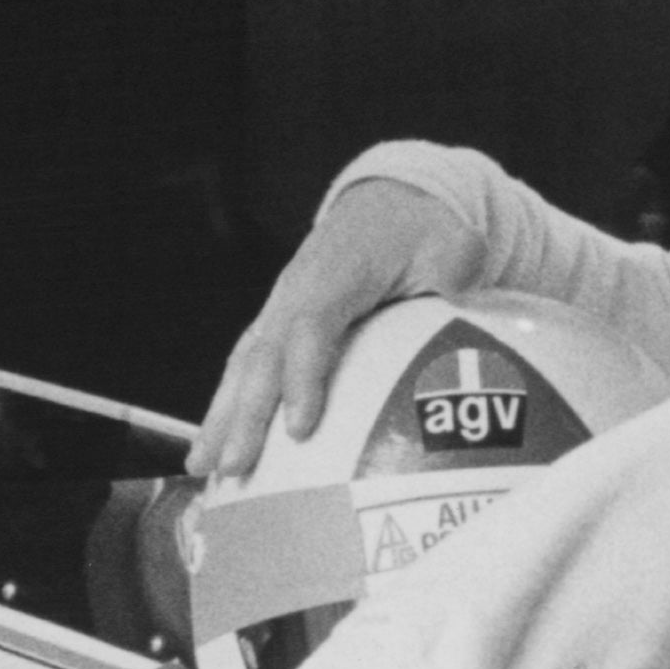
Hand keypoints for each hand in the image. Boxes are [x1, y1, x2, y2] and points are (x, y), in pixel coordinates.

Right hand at [199, 175, 483, 474]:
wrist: (396, 200)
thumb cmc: (429, 231)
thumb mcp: (453, 248)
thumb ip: (454, 286)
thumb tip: (468, 340)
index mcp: (337, 271)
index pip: (312, 327)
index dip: (303, 378)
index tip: (299, 429)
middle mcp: (296, 290)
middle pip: (263, 356)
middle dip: (243, 415)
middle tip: (231, 468)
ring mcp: (281, 305)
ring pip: (243, 364)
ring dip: (220, 416)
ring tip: (202, 467)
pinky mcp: (278, 321)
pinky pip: (246, 365)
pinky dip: (227, 405)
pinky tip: (216, 444)